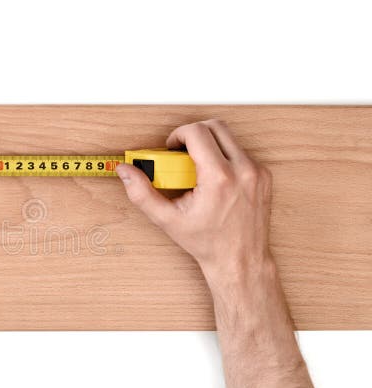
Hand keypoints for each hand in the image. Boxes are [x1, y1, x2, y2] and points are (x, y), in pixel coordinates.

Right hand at [116, 120, 272, 276]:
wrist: (240, 259)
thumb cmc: (207, 242)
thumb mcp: (167, 220)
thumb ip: (141, 193)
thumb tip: (125, 172)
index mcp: (219, 178)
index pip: (198, 132)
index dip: (178, 134)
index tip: (172, 148)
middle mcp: (243, 170)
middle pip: (215, 126)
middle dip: (194, 134)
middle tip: (182, 153)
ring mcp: (257, 171)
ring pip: (229, 137)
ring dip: (209, 144)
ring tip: (197, 167)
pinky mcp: (264, 175)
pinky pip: (241, 151)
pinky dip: (224, 157)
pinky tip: (214, 178)